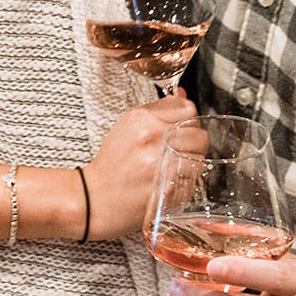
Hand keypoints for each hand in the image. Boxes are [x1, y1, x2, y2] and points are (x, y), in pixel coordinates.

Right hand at [81, 93, 198, 239]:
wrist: (95, 199)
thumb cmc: (111, 165)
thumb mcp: (128, 126)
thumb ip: (158, 110)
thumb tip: (182, 96)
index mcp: (142, 119)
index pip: (188, 110)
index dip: (187, 120)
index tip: (182, 128)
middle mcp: (153, 139)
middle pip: (199, 134)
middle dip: (193, 142)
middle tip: (179, 150)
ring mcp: (163, 165)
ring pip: (200, 158)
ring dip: (191, 163)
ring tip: (173, 167)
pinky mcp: (170, 188)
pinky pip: (193, 180)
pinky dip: (186, 181)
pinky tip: (169, 181)